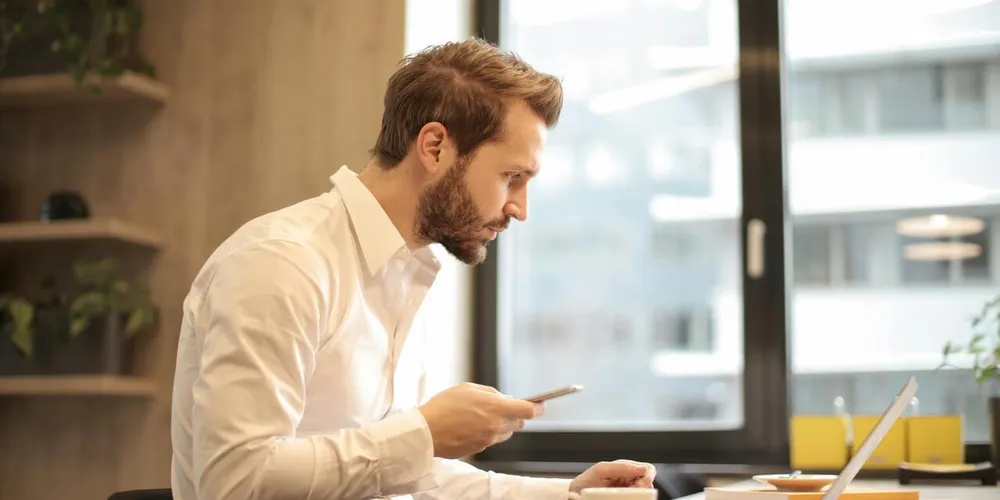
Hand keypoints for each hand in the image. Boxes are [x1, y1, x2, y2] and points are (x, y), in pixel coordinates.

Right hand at [418, 382, 543, 458]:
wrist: (426, 431)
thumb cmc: (444, 406)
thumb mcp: (469, 389)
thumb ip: (491, 393)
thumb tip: (504, 399)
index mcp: (497, 409)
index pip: (529, 411)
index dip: (538, 407)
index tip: (540, 404)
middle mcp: (496, 427)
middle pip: (518, 423)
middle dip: (515, 415)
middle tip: (501, 407)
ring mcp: (488, 440)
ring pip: (504, 433)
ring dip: (500, 425)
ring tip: (480, 416)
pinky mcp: (479, 449)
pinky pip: (490, 440)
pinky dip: (486, 433)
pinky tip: (470, 426)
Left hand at [570, 460, 656, 492]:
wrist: (576, 495)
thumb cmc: (587, 481)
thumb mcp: (601, 470)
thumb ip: (621, 467)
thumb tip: (643, 468)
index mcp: (627, 469)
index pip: (648, 469)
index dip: (647, 476)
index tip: (639, 484)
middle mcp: (630, 480)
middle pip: (649, 483)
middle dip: (643, 488)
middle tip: (631, 491)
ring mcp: (628, 492)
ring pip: (644, 494)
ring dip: (638, 495)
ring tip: (623, 496)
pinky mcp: (625, 498)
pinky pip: (636, 498)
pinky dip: (634, 498)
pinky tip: (624, 498)